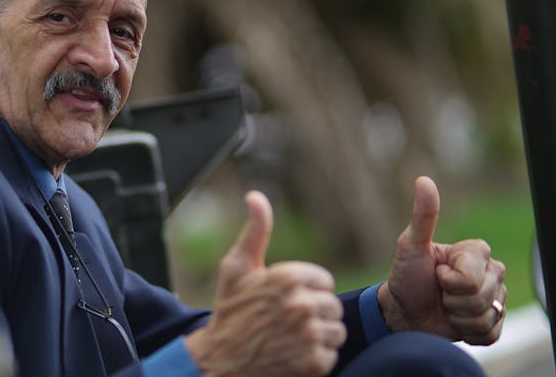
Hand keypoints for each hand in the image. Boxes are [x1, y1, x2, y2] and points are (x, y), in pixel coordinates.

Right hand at [185, 191, 346, 375]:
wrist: (218, 361)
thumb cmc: (229, 310)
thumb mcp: (237, 268)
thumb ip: (255, 231)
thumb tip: (255, 196)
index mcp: (286, 277)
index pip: (324, 281)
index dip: (305, 291)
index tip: (282, 300)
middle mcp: (300, 304)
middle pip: (332, 306)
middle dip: (313, 313)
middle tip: (285, 322)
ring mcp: (309, 335)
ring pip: (336, 330)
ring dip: (318, 336)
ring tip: (291, 338)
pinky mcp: (314, 363)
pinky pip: (332, 354)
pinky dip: (316, 357)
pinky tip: (292, 354)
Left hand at [379, 176, 506, 344]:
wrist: (404, 312)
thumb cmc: (406, 277)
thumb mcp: (410, 245)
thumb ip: (423, 215)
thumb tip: (424, 180)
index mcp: (476, 252)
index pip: (472, 276)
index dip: (449, 281)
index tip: (436, 274)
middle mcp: (492, 273)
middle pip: (481, 297)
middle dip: (453, 300)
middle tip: (439, 293)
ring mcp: (495, 298)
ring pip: (486, 316)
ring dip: (458, 317)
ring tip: (445, 307)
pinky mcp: (493, 323)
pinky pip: (490, 333)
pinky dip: (467, 332)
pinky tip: (455, 322)